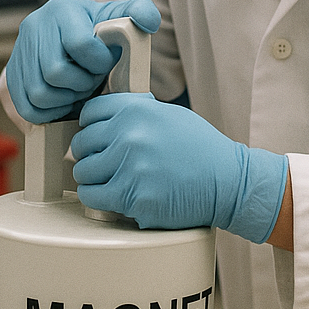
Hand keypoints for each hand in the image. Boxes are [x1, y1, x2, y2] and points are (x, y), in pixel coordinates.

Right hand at [5, 0, 160, 123]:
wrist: (73, 38)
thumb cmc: (102, 32)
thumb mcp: (121, 17)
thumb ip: (140, 12)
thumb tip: (148, 21)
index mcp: (62, 10)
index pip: (80, 45)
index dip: (98, 63)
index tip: (105, 64)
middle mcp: (34, 26)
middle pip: (56, 73)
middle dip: (81, 83)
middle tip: (91, 81)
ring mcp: (19, 52)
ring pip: (39, 93)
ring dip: (65, 99)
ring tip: (78, 90)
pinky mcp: (11, 76)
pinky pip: (27, 108)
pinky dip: (49, 112)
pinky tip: (64, 101)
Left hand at [71, 93, 288, 243]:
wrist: (227, 182)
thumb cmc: (200, 149)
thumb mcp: (169, 115)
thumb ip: (136, 112)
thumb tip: (105, 117)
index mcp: (137, 110)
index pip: (89, 113)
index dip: (90, 126)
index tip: (97, 136)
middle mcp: (129, 135)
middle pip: (81, 144)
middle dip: (90, 154)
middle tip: (104, 163)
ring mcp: (129, 167)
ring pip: (82, 172)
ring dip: (92, 178)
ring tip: (110, 181)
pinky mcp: (131, 197)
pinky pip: (92, 196)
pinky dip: (97, 198)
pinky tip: (112, 195)